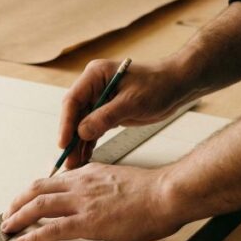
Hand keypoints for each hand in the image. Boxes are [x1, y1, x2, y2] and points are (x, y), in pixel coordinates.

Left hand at [1, 163, 184, 240]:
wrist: (168, 193)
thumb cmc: (155, 191)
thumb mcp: (121, 180)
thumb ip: (104, 187)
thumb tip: (100, 197)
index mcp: (89, 173)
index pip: (52, 180)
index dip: (34, 192)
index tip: (26, 201)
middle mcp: (80, 184)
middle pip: (36, 190)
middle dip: (17, 202)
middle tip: (8, 215)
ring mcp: (83, 203)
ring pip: (38, 207)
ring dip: (18, 218)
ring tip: (7, 228)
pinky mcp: (88, 222)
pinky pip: (53, 229)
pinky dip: (34, 236)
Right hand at [59, 58, 192, 169]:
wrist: (176, 85)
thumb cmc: (158, 86)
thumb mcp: (132, 102)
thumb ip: (106, 117)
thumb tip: (82, 132)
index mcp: (95, 76)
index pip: (73, 100)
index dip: (66, 123)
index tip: (64, 142)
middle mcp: (93, 87)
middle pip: (74, 115)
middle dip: (70, 138)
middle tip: (68, 159)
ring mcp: (98, 100)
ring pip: (81, 125)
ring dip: (78, 144)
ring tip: (74, 164)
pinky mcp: (106, 112)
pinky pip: (92, 129)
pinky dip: (89, 143)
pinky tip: (84, 157)